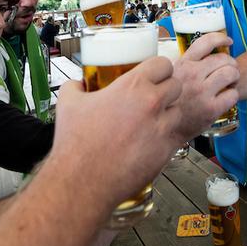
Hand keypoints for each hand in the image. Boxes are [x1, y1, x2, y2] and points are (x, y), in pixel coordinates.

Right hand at [51, 57, 181, 208]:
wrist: (82, 181)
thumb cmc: (76, 144)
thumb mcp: (67, 104)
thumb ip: (74, 87)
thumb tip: (77, 85)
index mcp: (132, 87)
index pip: (162, 64)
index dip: (158, 68)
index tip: (153, 74)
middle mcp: (152, 104)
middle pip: (176, 85)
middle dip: (167, 89)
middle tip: (154, 96)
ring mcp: (161, 128)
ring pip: (178, 112)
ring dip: (168, 114)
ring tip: (152, 120)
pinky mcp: (166, 151)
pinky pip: (175, 137)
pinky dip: (165, 137)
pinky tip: (150, 141)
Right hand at [172, 32, 238, 139]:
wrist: (164, 130)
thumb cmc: (168, 104)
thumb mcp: (167, 78)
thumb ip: (181, 65)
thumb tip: (198, 54)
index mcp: (182, 65)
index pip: (205, 42)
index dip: (220, 38)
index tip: (227, 41)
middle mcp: (192, 75)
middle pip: (223, 58)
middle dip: (230, 63)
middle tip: (229, 70)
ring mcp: (202, 92)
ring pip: (231, 73)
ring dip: (234, 76)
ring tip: (230, 83)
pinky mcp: (211, 109)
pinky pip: (233, 94)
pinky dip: (233, 95)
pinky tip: (226, 98)